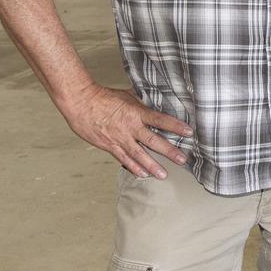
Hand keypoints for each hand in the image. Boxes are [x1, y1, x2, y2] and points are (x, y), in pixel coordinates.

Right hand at [60, 83, 191, 179]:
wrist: (81, 103)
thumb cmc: (104, 97)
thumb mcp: (127, 96)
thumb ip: (141, 103)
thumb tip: (154, 102)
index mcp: (137, 112)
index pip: (161, 120)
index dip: (176, 126)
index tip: (189, 132)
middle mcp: (130, 127)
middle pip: (153, 141)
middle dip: (169, 151)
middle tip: (182, 160)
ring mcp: (120, 138)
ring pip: (139, 155)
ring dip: (152, 166)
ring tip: (164, 174)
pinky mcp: (109, 146)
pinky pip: (123, 159)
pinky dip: (133, 167)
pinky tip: (142, 174)